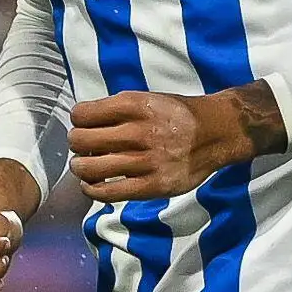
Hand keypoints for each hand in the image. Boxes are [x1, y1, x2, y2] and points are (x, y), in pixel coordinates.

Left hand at [67, 85, 282, 202]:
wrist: (215, 133)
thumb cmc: (176, 115)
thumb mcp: (147, 99)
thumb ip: (117, 109)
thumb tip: (82, 122)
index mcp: (134, 106)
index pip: (83, 114)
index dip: (77, 120)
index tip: (83, 124)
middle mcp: (138, 132)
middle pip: (81, 141)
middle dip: (76, 143)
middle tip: (82, 146)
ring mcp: (145, 161)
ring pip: (89, 168)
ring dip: (80, 167)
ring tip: (84, 166)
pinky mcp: (152, 186)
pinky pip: (107, 193)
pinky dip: (91, 189)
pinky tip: (93, 185)